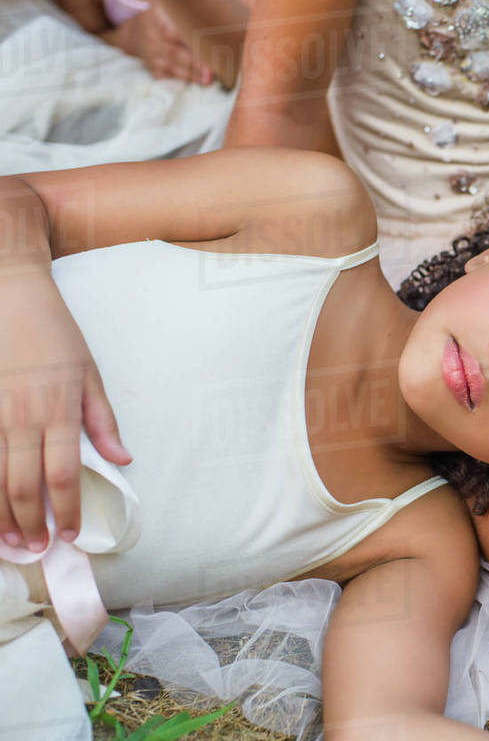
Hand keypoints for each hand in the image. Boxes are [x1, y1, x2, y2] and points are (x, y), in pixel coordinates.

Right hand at [0, 275, 130, 551]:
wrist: (11, 293)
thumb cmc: (55, 332)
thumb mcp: (90, 373)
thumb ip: (104, 421)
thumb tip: (123, 459)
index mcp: (59, 410)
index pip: (65, 474)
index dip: (66, 509)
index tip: (68, 534)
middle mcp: (23, 416)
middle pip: (24, 483)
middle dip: (30, 521)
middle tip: (34, 548)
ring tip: (6, 540)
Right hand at [103, 5, 214, 84]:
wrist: (136, 31)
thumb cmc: (166, 17)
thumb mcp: (171, 6)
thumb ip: (191, 11)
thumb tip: (223, 19)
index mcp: (157, 15)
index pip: (173, 31)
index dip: (190, 42)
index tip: (208, 48)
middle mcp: (150, 34)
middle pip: (173, 51)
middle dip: (195, 63)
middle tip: (214, 71)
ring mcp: (148, 52)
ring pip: (171, 66)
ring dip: (191, 74)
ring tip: (209, 79)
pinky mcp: (149, 65)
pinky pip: (166, 75)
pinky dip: (182, 79)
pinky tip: (198, 81)